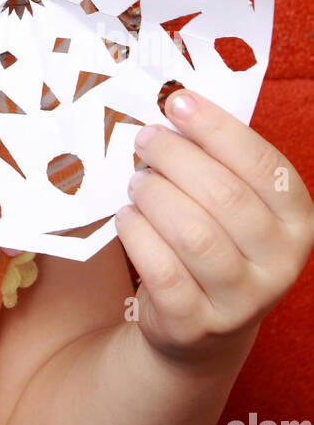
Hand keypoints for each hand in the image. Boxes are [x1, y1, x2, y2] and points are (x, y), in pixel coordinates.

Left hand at [116, 86, 313, 366]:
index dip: (217, 127)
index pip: (264, 165)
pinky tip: (128, 216)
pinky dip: (138, 233)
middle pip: (224, 195)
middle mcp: (279, 262)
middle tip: (145, 139)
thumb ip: (216, 158)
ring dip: (154, 195)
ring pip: (193, 233)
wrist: (201, 324)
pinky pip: (162, 269)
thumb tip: (174, 103)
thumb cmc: (216, 237)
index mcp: (296, 220)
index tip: (177, 101)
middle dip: (175, 156)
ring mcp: (241, 299)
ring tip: (137, 181)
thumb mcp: (233, 200)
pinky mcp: (197, 323)